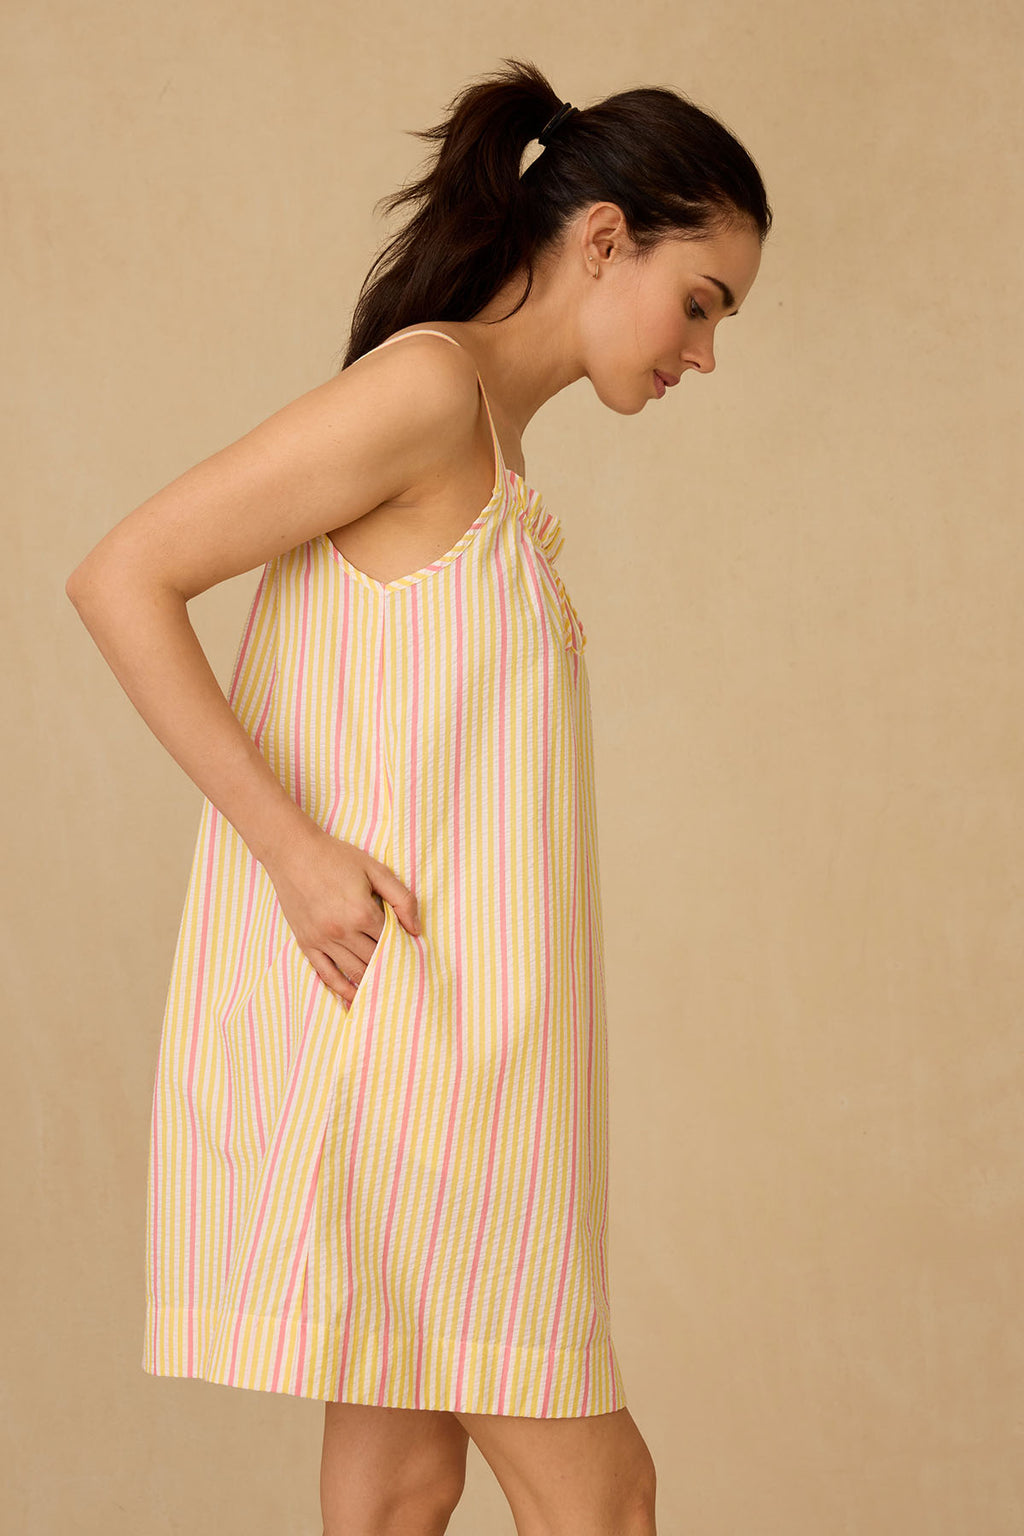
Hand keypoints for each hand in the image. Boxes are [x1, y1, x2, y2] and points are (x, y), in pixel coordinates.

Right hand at [263, 822, 420, 1003]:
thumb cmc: (336, 857)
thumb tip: (416, 929)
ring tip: (387, 994)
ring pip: (354, 972)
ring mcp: (322, 940)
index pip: (392, 941)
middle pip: (375, 960)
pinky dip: (341, 989)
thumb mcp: (375, 869)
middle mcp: (343, 931)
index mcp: (363, 912)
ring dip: (371, 983)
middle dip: (391, 969)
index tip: (414, 957)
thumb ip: (401, 897)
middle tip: (406, 980)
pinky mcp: (307, 943)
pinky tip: (353, 1000)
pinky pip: (326, 974)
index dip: (404, 948)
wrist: (292, 852)